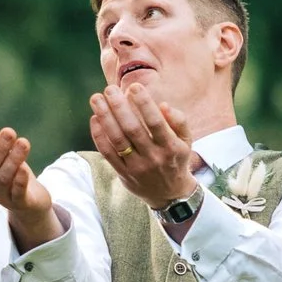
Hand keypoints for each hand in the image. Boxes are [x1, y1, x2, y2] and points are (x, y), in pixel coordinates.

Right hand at [0, 126, 65, 248]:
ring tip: (23, 143)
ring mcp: (3, 197)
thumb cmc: (13, 175)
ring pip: (3, 178)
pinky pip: (17, 193)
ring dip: (13, 159)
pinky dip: (19, 180)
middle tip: (9, 132)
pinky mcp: (19, 203)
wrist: (31, 201)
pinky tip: (24, 168)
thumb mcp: (1, 158)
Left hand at [89, 82, 196, 208]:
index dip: (144, 103)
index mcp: (170, 147)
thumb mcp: (186, 141)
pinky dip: (99, 135)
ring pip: (117, 140)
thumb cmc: (176, 159)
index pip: (156, 122)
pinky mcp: (123, 174)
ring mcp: (137, 167)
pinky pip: (107, 153)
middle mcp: (153, 157)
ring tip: (96, 99)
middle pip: (132, 129)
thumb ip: (179, 121)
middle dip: (119, 107)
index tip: (134, 86)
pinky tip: (95, 118)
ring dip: (105, 117)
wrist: (169, 194)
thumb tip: (163, 105)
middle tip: (109, 89)